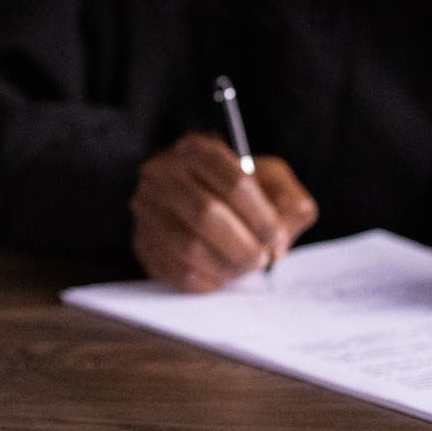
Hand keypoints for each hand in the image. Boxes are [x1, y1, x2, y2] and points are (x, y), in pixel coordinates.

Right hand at [130, 133, 318, 291]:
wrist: (193, 203)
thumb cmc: (237, 192)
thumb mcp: (270, 180)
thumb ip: (289, 199)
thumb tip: (282, 231)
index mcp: (198, 150)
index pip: (234, 182)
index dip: (262, 217)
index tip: (277, 238)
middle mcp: (163, 173)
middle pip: (207, 213)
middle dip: (244, 245)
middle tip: (261, 259)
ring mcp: (147, 208)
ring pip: (189, 246)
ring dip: (227, 266)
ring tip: (243, 267)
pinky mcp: (142, 242)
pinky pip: (176, 271)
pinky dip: (207, 280)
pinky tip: (220, 274)